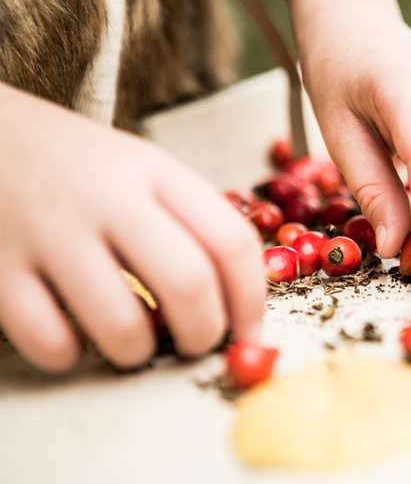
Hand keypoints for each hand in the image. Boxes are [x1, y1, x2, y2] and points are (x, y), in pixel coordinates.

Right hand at [0, 86, 265, 371]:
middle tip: (199, 345)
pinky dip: (70, 357)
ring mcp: (52, 231)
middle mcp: (109, 198)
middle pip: (188, 283)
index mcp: (156, 172)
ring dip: (140, 354)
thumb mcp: (142, 166)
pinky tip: (74, 341)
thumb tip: (239, 292)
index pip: (230, 241)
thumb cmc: (77, 163)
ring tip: (136, 346)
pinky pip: (49, 338)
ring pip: (121, 323)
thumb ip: (190, 216)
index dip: (252, 299)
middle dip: (205, 334)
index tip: (249, 329)